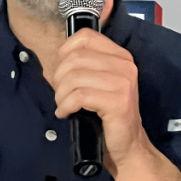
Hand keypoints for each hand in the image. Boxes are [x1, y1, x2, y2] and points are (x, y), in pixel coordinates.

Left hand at [52, 28, 148, 174]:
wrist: (127, 144)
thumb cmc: (106, 114)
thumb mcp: (95, 83)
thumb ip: (80, 66)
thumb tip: (54, 59)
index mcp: (119, 56)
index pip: (85, 37)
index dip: (64, 52)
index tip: (61, 72)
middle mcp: (125, 65)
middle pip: (75, 58)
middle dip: (59, 78)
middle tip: (61, 94)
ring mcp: (124, 83)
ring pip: (74, 77)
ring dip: (61, 94)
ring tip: (64, 105)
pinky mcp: (119, 101)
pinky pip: (79, 96)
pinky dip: (66, 106)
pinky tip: (66, 113)